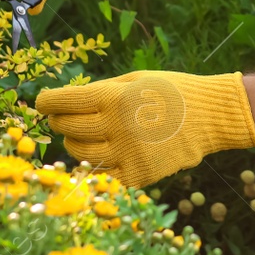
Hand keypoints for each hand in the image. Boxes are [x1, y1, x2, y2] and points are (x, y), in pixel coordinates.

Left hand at [34, 70, 254, 188]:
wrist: (211, 117)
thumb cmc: (172, 92)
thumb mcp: (136, 79)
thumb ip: (101, 90)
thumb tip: (66, 101)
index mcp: (115, 97)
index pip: (63, 102)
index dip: (47, 102)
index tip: (43, 103)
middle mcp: (117, 126)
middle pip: (67, 128)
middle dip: (58, 121)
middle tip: (62, 118)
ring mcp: (127, 154)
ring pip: (79, 152)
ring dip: (74, 142)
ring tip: (82, 135)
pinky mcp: (138, 175)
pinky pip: (101, 175)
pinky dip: (95, 165)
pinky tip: (99, 153)